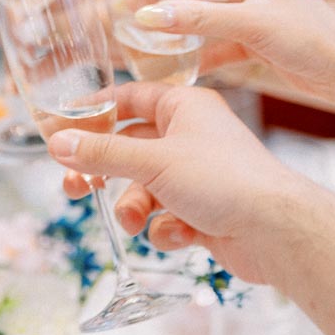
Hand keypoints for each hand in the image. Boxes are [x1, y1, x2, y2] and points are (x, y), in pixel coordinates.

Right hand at [47, 81, 299, 284]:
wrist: (277, 232)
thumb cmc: (223, 179)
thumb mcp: (152, 161)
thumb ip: (102, 153)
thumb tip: (57, 142)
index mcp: (184, 106)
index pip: (128, 99)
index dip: (94, 113)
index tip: (60, 128)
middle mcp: (191, 136)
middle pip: (130, 149)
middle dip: (106, 172)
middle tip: (75, 186)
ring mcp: (198, 175)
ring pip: (145, 188)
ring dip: (134, 207)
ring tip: (135, 221)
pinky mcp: (205, 211)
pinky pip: (167, 216)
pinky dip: (166, 228)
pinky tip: (180, 235)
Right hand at [120, 0, 334, 106]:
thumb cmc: (310, 38)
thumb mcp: (249, 24)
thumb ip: (198, 19)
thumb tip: (148, 15)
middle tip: (128, 6)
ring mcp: (251, 12)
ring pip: (201, 13)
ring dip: (175, 23)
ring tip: (144, 34)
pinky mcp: (255, 40)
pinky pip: (215, 41)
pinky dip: (195, 50)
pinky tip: (177, 64)